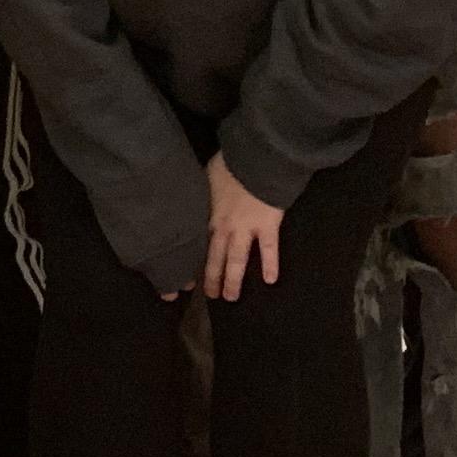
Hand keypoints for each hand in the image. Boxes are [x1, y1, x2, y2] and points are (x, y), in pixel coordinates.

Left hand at [202, 152, 284, 302]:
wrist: (255, 159)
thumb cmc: (229, 164)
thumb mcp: (204, 177)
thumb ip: (200, 191)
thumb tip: (189, 192)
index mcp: (208, 215)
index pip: (197, 244)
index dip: (192, 261)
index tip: (187, 276)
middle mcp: (224, 227)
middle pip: (214, 258)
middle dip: (212, 278)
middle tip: (211, 296)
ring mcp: (246, 229)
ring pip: (237, 260)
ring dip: (233, 280)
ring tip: (231, 298)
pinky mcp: (268, 226)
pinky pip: (269, 249)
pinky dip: (270, 265)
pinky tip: (270, 280)